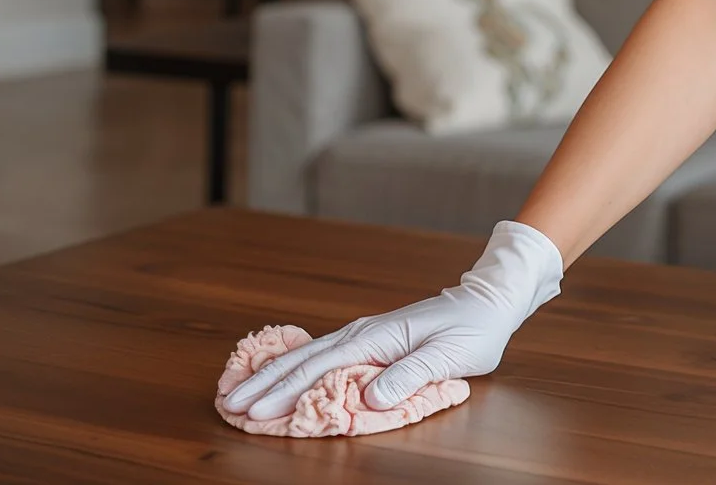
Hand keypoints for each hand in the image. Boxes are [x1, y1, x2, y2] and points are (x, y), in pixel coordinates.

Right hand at [220, 220, 563, 419]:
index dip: (285, 391)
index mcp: (376, 338)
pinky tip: (276, 376)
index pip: (321, 368)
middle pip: (302, 360)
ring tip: (238, 391)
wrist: (487, 303)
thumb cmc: (471, 331)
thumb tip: (370, 396)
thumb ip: (410, 375)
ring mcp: (361, 335)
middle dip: (264, 384)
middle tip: (228, 404)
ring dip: (271, 375)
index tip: (255, 410)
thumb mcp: (449, 356)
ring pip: (306, 356)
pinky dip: (293, 367)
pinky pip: (321, 355)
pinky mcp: (367, 341)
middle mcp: (361, 333)